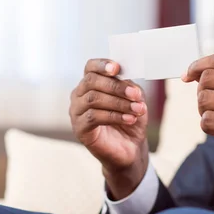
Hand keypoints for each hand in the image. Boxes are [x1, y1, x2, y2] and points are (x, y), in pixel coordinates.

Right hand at [70, 59, 148, 198]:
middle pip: (91, 81)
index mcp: (91, 83)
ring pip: (93, 98)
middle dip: (116, 86)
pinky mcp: (79, 128)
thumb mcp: (133, 99)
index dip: (102, 65)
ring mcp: (77, 112)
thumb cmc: (129, 120)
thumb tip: (127, 81)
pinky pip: (93, 117)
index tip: (117, 68)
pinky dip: (114, 116)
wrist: (129, 148)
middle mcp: (79, 95)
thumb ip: (129, 87)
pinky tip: (129, 119)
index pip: (90, 67)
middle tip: (135, 94)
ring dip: (118, 103)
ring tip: (137, 109)